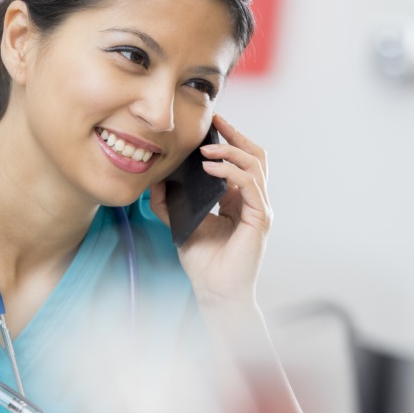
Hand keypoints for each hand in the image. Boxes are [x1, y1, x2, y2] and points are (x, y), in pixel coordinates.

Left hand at [150, 113, 271, 306]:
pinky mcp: (259, 219)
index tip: (212, 123)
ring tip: (206, 148)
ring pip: (256, 165)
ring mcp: (259, 209)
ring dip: (231, 151)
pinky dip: (231, 172)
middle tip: (216, 121)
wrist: (214, 291)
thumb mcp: (180, 224)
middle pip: (256, 156)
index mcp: (239, 200)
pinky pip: (250, 185)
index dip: (230, 140)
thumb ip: (169, 203)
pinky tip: (210, 167)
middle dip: (236, 135)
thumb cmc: (202, 262)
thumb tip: (154, 181)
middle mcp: (254, 201)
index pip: (242, 161)